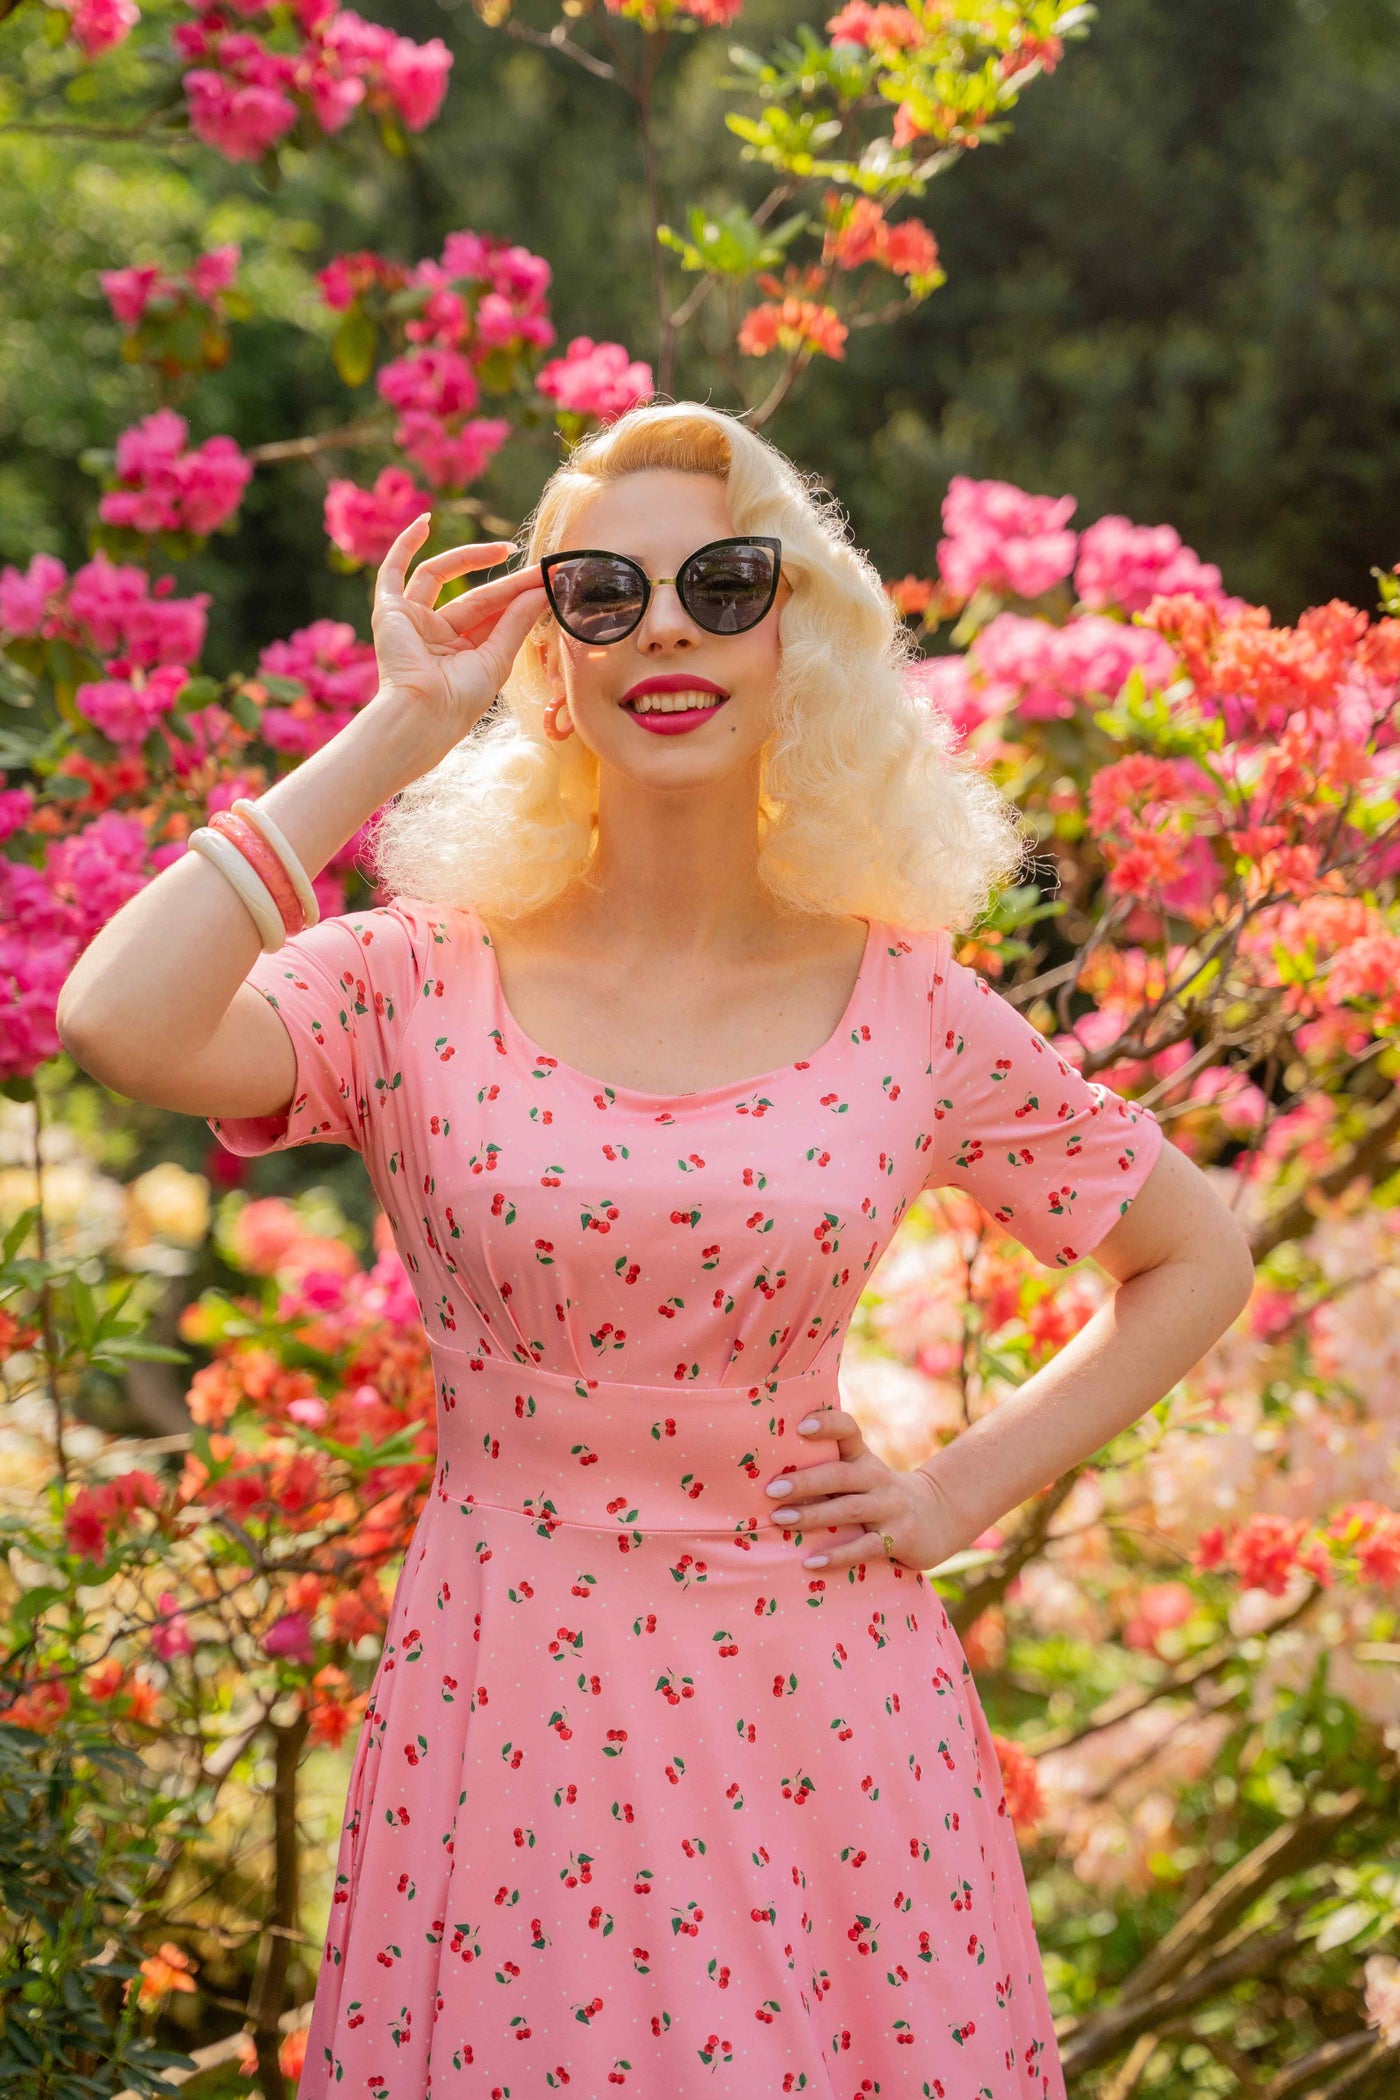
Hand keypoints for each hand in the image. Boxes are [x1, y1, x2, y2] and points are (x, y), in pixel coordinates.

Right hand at [371, 512, 549, 734]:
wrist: (423, 713)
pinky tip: (425, 522)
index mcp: (462, 652)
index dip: (520, 596)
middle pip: (475, 597)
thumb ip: (516, 621)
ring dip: (471, 558)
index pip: (494, 615)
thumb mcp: (497, 658)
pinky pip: (393, 572)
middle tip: (540, 567)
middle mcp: (437, 635)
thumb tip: (541, 590)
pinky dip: (405, 545)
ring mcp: (412, 621)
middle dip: (508, 582)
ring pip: (441, 578)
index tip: (549, 580)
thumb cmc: (460, 700)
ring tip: (506, 550)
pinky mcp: (389, 612)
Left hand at [764, 1408, 964, 1571]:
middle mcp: (877, 1478)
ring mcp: (890, 1508)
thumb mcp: (862, 1472)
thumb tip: (767, 1469)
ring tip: (780, 1520)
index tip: (800, 1427)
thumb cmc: (880, 1493)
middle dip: (805, 1482)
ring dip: (813, 1516)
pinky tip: (811, 1562)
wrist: (937, 1517)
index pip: (848, 1430)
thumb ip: (828, 1467)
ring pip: (849, 1510)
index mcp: (863, 1458)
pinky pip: (864, 1548)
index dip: (827, 1424)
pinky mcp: (898, 1539)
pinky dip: (837, 1556)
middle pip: (840, 1475)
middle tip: (771, 1490)